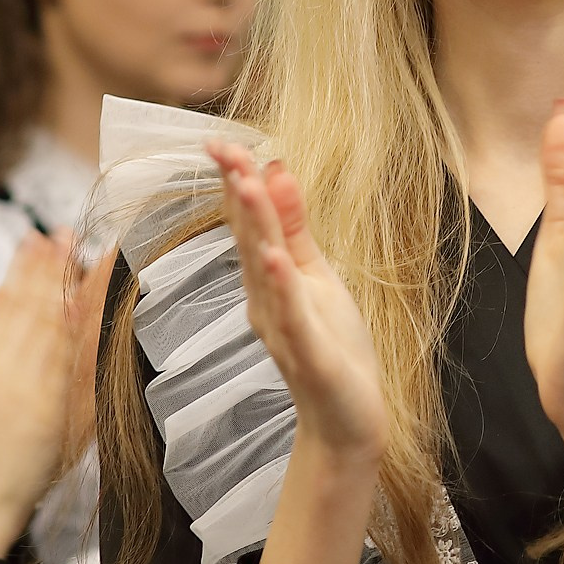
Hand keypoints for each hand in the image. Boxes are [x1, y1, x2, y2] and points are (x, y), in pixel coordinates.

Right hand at [0, 232, 109, 558]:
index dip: (18, 273)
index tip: (33, 242)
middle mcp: (3, 377)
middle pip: (33, 310)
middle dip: (50, 268)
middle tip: (67, 232)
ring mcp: (34, 397)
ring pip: (59, 330)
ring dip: (75, 289)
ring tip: (93, 253)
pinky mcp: (58, 419)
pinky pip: (78, 368)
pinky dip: (90, 335)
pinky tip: (101, 309)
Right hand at [208, 141, 385, 463]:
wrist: (344, 422)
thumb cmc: (331, 347)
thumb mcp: (315, 276)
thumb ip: (294, 228)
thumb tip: (278, 170)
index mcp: (268, 279)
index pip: (248, 222)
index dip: (236, 180)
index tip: (219, 141)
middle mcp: (265, 300)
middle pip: (249, 238)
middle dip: (238, 191)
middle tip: (224, 148)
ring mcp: (283, 327)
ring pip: (266, 270)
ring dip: (255, 226)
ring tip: (245, 182)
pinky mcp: (308, 354)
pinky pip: (292, 316)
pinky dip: (282, 286)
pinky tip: (277, 259)